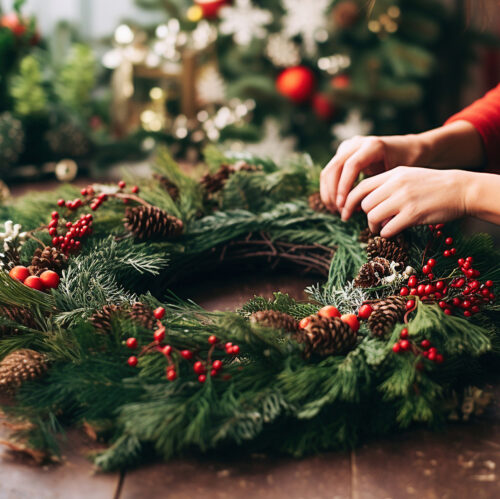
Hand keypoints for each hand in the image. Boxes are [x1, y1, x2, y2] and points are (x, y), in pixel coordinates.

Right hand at [320, 134, 423, 212]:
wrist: (407, 149)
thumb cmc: (406, 164)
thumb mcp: (397, 175)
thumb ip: (381, 189)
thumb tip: (370, 213)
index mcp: (372, 146)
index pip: (351, 165)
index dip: (344, 187)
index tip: (343, 205)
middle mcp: (356, 143)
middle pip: (334, 168)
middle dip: (333, 192)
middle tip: (339, 211)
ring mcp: (347, 147)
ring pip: (328, 171)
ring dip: (329, 193)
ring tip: (337, 210)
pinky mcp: (342, 154)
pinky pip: (330, 172)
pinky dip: (330, 189)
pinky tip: (337, 204)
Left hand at [340, 167, 469, 237]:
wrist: (461, 189)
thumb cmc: (432, 186)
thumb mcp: (407, 177)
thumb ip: (386, 186)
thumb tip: (365, 204)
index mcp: (393, 174)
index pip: (360, 187)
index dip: (349, 202)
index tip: (345, 212)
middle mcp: (396, 184)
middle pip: (364, 204)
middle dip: (365, 215)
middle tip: (373, 222)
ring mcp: (404, 199)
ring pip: (373, 216)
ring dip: (375, 226)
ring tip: (382, 228)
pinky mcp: (413, 214)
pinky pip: (388, 228)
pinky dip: (386, 233)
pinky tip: (392, 232)